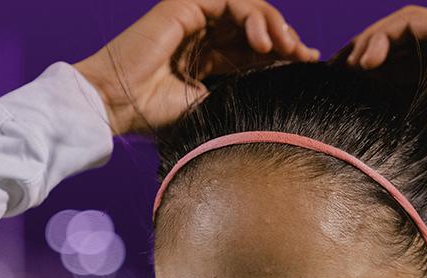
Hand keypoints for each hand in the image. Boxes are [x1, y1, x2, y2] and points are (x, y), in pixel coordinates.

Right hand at [73, 0, 319, 135]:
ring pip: (249, 8)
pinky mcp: (186, 5)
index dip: (283, 54)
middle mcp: (204, 35)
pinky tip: (262, 43)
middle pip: (257, 26)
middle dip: (285, 38)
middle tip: (304, 56)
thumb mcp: (211, 107)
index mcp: (209, 60)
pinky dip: (252, 16)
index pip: (255, 49)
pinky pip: (231, 1)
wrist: (118, 106)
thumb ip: (241, 94)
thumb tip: (282, 96)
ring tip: (286, 48)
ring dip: (274, 25)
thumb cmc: (155, 116)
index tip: (308, 67)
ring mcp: (195, 18)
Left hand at [334, 5, 426, 163]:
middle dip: (360, 54)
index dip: (369, 72)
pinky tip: (368, 62)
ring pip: (399, 26)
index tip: (342, 88)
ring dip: (368, 44)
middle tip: (333, 74)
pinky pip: (410, 21)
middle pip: (395, 40)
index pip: (400, 61)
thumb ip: (417, 126)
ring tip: (349, 69)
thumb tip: (383, 136)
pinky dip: (384, 36)